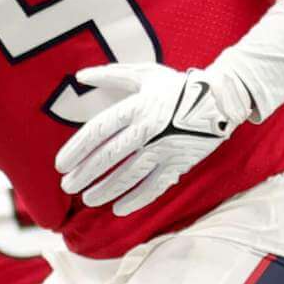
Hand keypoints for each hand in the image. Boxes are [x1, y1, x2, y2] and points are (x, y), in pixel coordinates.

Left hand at [54, 63, 249, 216]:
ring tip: (89, 199)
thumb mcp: (146, 75)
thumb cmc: (178, 85)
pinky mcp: (180, 162)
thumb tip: (80, 75)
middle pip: (110, 156)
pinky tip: (119, 209)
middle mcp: (149, 128)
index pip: (99, 131)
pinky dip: (137, 199)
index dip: (77, 150)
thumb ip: (111, 75)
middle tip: (68, 186)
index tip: (61, 165)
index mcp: (137, 106)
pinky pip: (155, 186)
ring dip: (106, 190)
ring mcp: (165, 148)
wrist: (223, 98)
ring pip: (130, 175)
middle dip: (86, 174)